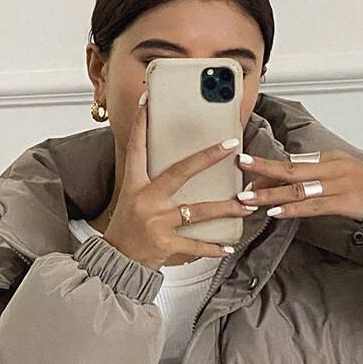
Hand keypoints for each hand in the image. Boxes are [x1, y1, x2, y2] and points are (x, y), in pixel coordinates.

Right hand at [103, 93, 260, 270]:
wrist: (116, 262)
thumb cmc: (127, 230)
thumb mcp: (132, 200)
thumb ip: (151, 183)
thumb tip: (178, 167)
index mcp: (135, 185)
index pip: (137, 147)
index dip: (142, 123)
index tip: (149, 100)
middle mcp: (146, 200)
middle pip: (179, 172)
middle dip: (207, 157)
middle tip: (230, 145)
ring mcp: (156, 222)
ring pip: (198, 211)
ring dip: (225, 208)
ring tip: (246, 205)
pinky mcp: (164, 244)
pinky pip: (195, 245)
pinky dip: (213, 248)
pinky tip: (228, 247)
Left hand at [235, 149, 362, 221]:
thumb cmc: (362, 184)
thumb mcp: (336, 169)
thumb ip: (312, 170)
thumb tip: (284, 170)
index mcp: (327, 158)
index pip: (292, 161)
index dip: (267, 166)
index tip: (245, 164)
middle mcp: (330, 169)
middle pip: (291, 168)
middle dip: (263, 168)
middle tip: (241, 168)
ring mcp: (336, 186)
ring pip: (298, 189)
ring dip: (271, 194)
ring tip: (249, 199)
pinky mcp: (343, 202)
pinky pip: (313, 206)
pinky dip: (292, 209)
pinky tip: (275, 212)